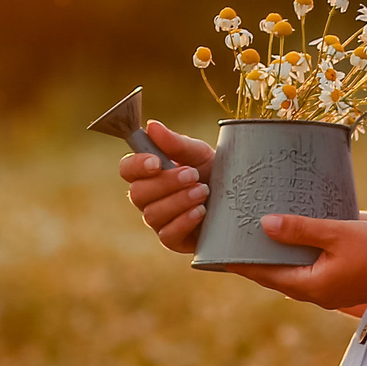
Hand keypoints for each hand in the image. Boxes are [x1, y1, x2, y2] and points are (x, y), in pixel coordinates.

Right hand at [118, 119, 215, 252]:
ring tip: (203, 191)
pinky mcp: (174, 239)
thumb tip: (152, 126)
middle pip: (137, 193)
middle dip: (166, 183)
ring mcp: (159, 220)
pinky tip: (201, 211)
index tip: (157, 162)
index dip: (137, 166)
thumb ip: (175, 142)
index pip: (127, 169)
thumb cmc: (213, 171)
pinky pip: (167, 235)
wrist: (239, 198)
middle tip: (192, 175)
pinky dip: (184, 221)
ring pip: (152, 214)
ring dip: (178, 201)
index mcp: (149, 173)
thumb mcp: (198, 153)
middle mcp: (149, 198)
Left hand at [227, 212, 366, 313]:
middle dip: (254, 261)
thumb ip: (300, 229)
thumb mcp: (337, 233)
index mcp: (311, 286)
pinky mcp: (342, 287)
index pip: (265, 274)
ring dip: (276, 260)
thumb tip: (265, 224)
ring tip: (257, 240)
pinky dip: (296, 260)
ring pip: (292, 276)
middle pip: (275, 277)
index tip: (217, 253)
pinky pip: (310, 274)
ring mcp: (330, 294)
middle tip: (232, 242)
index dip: (240, 263)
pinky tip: (294, 243)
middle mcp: (317, 295)